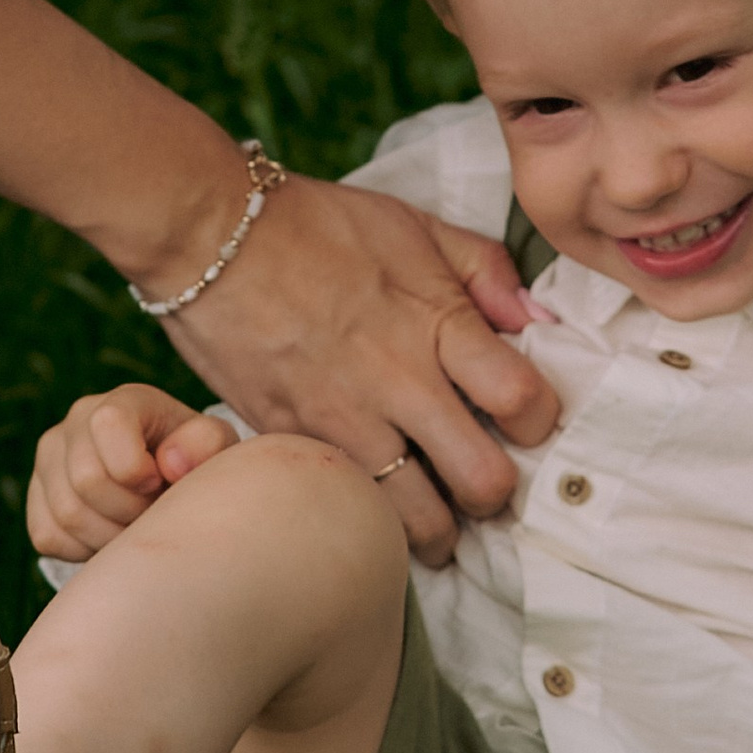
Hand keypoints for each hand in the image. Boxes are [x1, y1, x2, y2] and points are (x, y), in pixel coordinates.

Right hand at [26, 382, 239, 562]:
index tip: (159, 482)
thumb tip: (170, 462)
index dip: (135, 467)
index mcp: (122, 402)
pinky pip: (47, 536)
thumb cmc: (194, 463)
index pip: (108, 424)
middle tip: (152, 515)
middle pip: (87, 480)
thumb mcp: (214, 448)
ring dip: (109, 537)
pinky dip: (83, 551)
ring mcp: (50, 460)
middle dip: (128, 511)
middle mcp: (76, 422)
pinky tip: (110, 536)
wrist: (168, 484)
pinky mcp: (36, 499)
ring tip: (136, 528)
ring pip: (67, 514)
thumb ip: (206, 444)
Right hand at [157, 179, 558, 561]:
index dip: (541, 422)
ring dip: (437, 529)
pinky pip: (346, 509)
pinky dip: (365, 520)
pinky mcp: (292, 444)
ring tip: (434, 518)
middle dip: (495, 495)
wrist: (210, 235)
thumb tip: (534, 320)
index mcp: (437, 323)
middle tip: (482, 485)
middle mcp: (397, 383)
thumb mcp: (414, 223)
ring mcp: (341, 422)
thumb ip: (485, 269)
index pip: (524, 402)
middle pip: (483, 483)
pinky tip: (370, 507)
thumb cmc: (316, 225)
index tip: (528, 422)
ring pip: (417, 522)